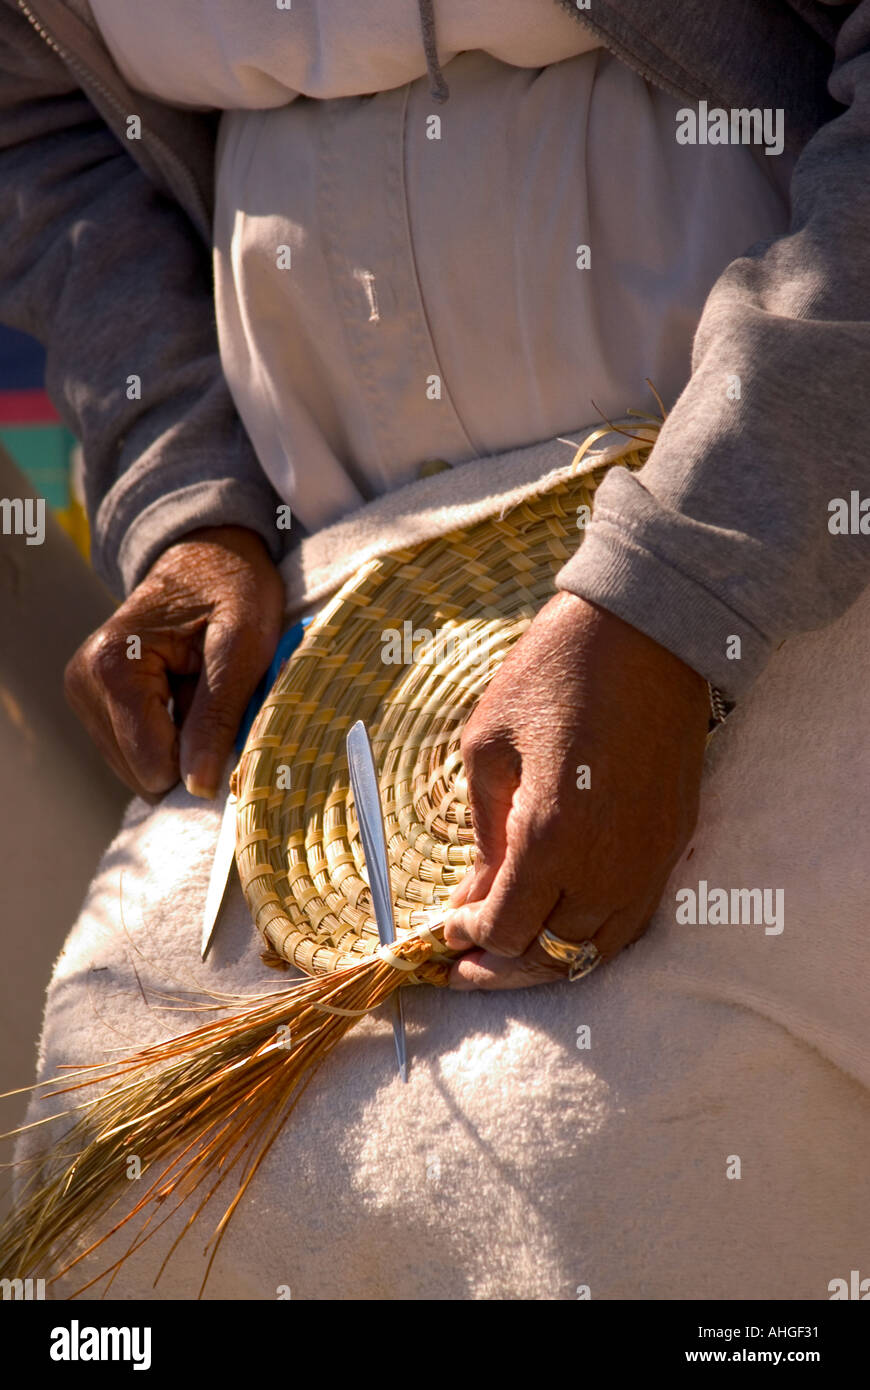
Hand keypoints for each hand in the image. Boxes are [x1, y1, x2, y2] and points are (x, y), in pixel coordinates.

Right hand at [64, 526, 284, 800]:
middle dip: (189, 751)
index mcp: (113, 668)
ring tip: (199, 693)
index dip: (201, 760)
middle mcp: (84, 682)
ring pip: (138, 769)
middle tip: (215, 701)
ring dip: (180, 744)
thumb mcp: (242, 646)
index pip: (153, 766)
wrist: (209, 554)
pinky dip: (168, 736)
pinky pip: (135, 752)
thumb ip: (218, 718)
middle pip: (142, 774)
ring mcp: (83, 693)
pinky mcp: (93, 701)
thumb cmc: (233, 589)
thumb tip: (199, 787)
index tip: (232, 722)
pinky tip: (184, 696)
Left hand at [442, 592, 708, 988]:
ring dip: (550, 959)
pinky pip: (634, 919)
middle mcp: (609, 862)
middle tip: (465, 965)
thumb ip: (482, 835)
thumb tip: (472, 895)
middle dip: (501, 966)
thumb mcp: (487, 746)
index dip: (468, 939)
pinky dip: (592, 935)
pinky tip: (562, 922)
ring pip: (598, 949)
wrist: (647, 631)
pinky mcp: (675, 843)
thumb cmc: (554, 674)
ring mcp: (650, 858)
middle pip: (552, 955)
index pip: (506, 928)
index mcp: (552, 834)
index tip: (446, 928)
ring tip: (510, 953)